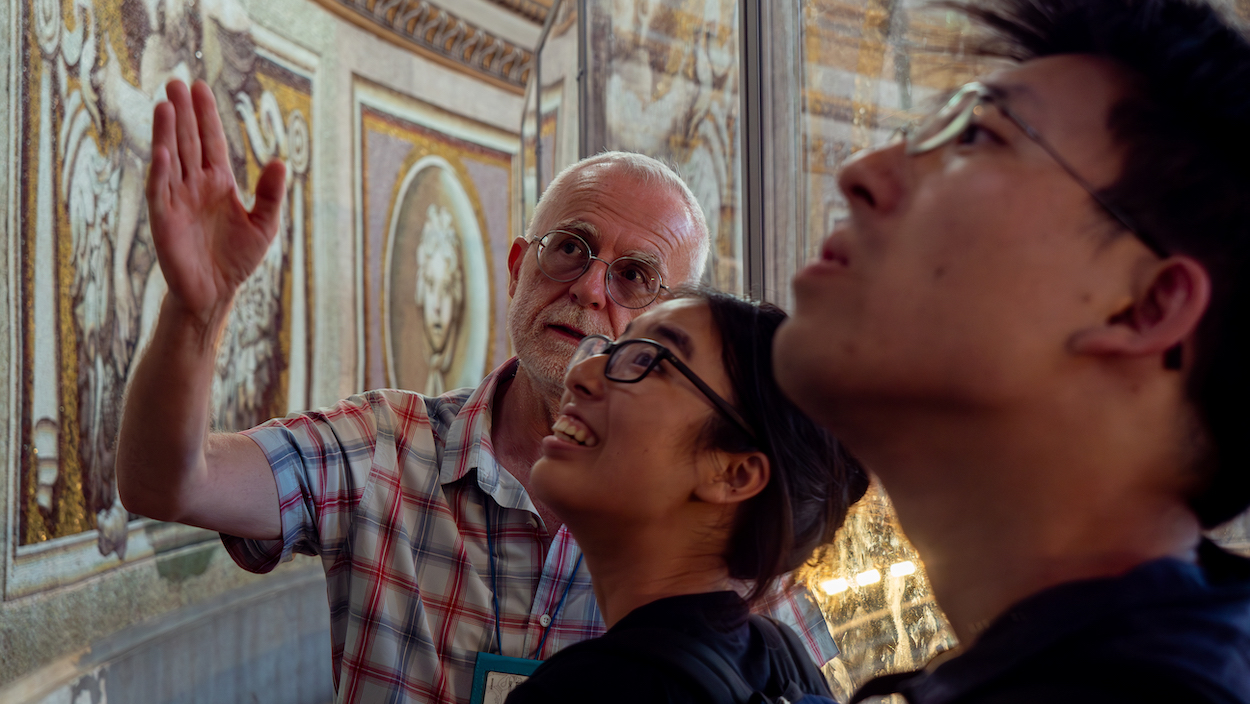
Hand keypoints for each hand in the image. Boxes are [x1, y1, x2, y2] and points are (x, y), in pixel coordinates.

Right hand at [146, 79, 285, 327]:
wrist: (215, 293)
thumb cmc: (237, 259)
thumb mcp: (263, 225)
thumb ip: (270, 195)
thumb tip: (279, 162)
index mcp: (218, 183)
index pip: (210, 142)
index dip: (206, 116)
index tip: (201, 87)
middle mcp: (195, 186)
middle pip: (187, 142)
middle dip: (183, 113)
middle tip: (175, 82)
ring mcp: (177, 199)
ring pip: (171, 159)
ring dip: (167, 133)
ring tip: (166, 104)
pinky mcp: (164, 219)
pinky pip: (160, 190)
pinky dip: (161, 170)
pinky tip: (162, 150)